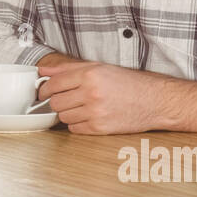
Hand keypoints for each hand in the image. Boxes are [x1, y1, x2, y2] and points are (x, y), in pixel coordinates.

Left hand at [37, 61, 160, 134]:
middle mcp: (91, 93)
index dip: (44, 89)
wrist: (153, 100)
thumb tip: (43, 71)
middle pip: (55, 102)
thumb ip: (68, 68)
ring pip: (63, 117)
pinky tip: (88, 117)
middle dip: (56, 102)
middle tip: (64, 100)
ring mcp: (95, 112)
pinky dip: (77, 125)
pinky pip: (74, 129)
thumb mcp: (99, 67)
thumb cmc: (128, 83)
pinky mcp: (100, 128)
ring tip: (80, 107)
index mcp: (90, 74)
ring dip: (67, 113)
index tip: (43, 92)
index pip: (53, 84)